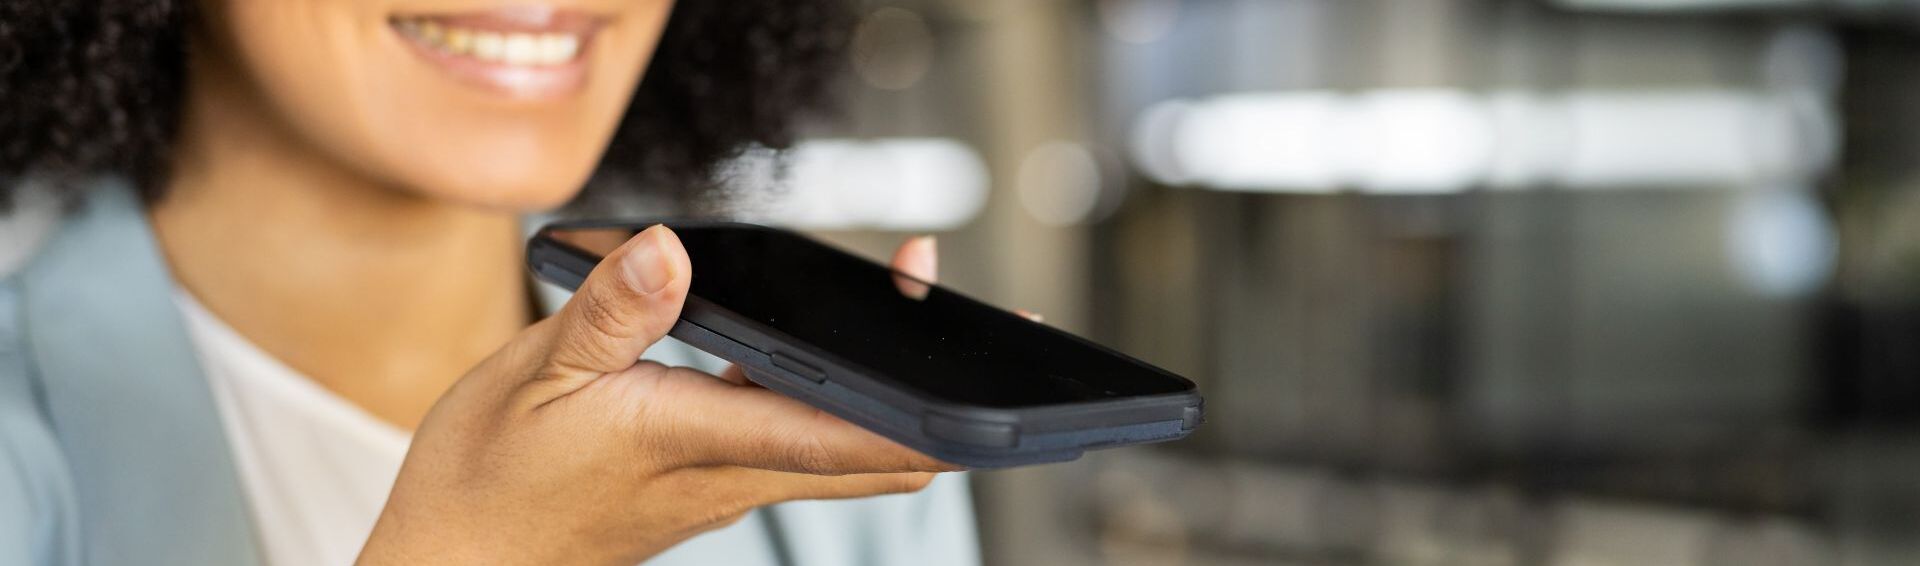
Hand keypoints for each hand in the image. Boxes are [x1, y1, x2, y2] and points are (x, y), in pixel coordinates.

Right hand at [358, 226, 957, 565]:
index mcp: (695, 442)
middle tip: (987, 321)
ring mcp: (722, 485)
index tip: (989, 386)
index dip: (928, 419)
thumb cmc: (485, 480)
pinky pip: (795, 443)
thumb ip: (613, 310)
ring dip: (892, 393)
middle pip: (874, 455)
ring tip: (911, 303)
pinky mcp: (703, 483)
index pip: (843, 437)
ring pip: (840, 449)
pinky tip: (816, 345)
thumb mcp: (533, 374)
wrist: (452, 565)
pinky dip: (831, 397)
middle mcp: (727, 474)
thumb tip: (672, 250)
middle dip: (943, 402)